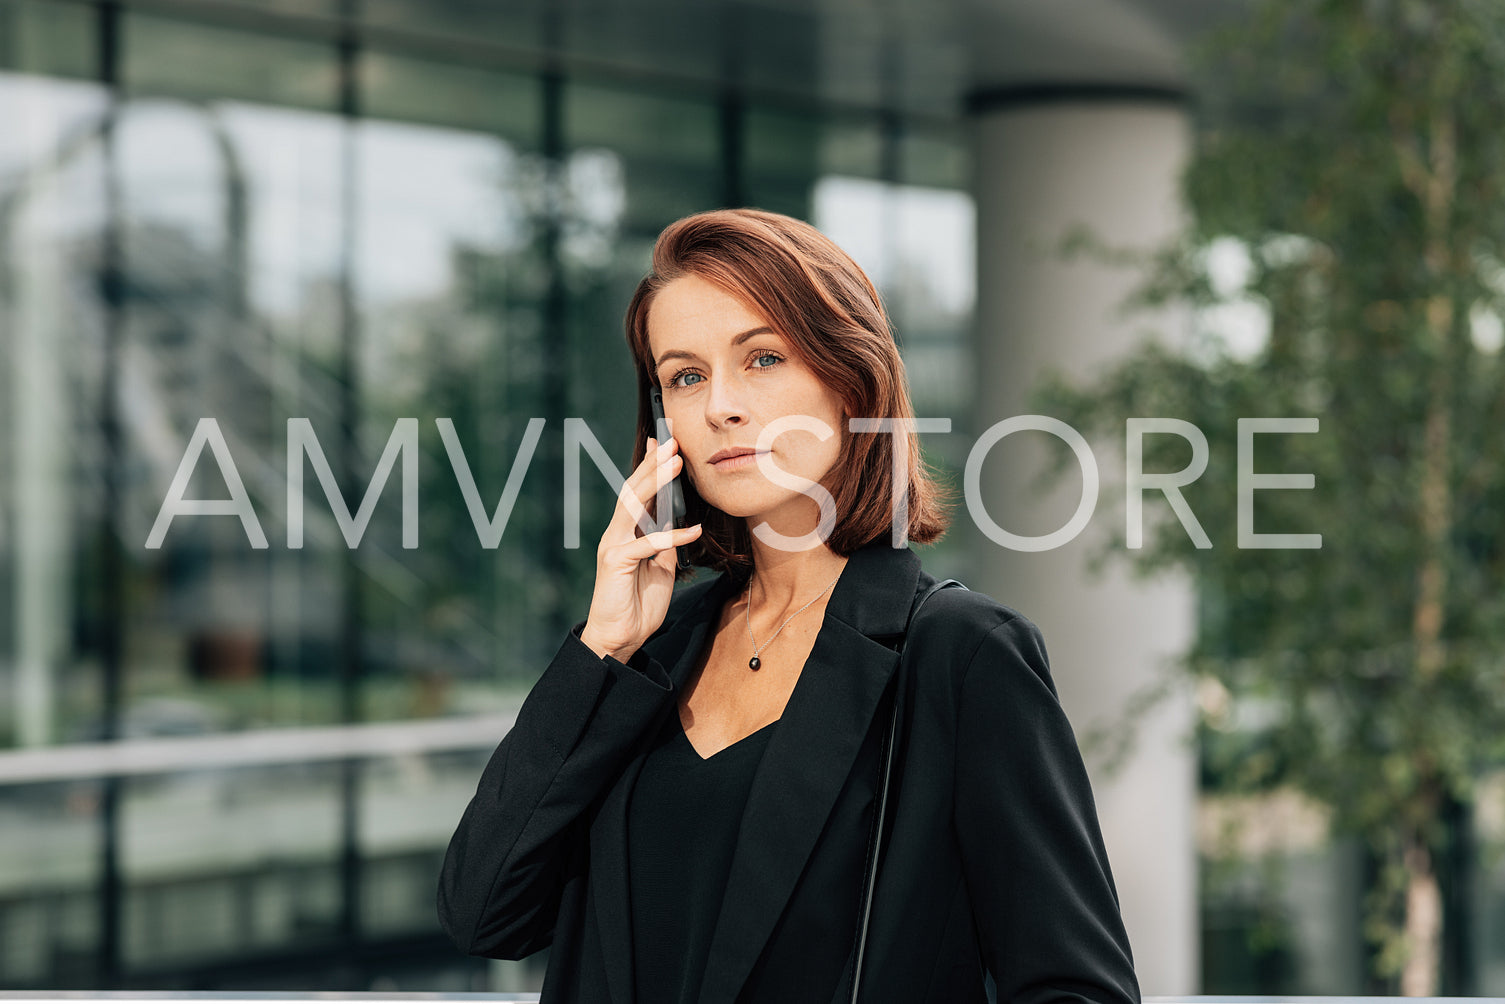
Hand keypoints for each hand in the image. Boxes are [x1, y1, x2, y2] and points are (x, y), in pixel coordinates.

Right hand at [579, 435, 702, 662]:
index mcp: (627, 533)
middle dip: (652, 465)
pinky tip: (690, 530)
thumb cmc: (637, 604)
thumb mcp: (661, 570)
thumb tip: (680, 524)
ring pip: (632, 507)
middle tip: (671, 441)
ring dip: (654, 483)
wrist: (618, 638)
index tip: (665, 443)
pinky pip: (644, 545)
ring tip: (674, 463)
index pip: (638, 493)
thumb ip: (666, 546)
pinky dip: (668, 537)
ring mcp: (613, 546)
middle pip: (633, 491)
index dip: (650, 467)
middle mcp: (616, 534)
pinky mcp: (615, 564)